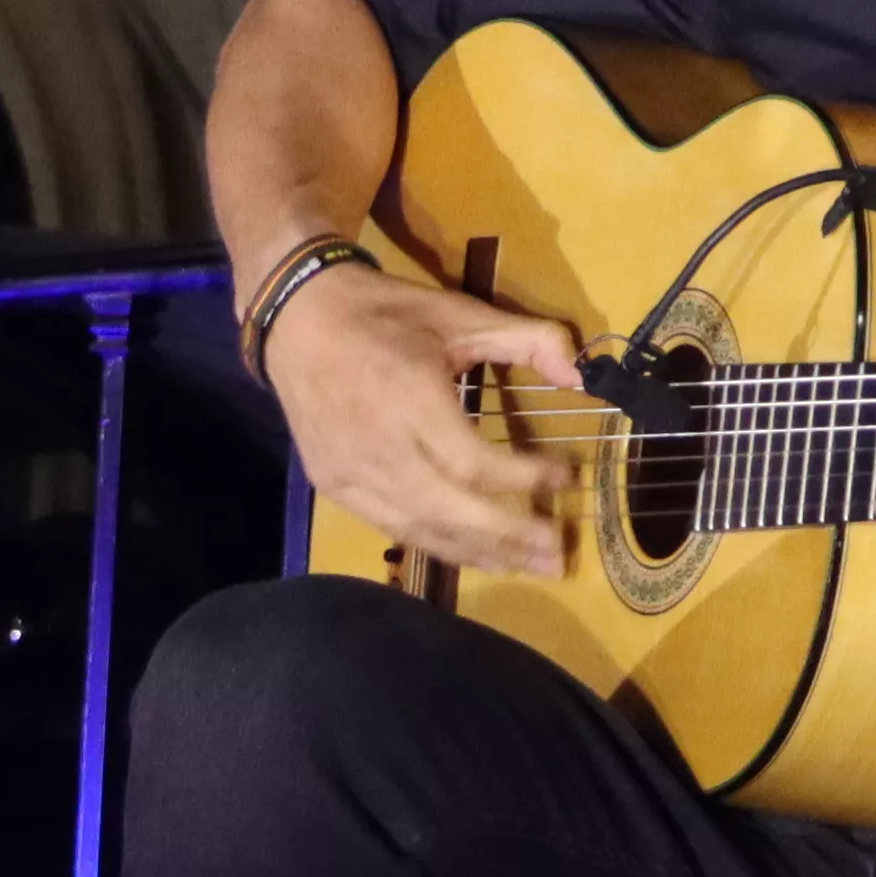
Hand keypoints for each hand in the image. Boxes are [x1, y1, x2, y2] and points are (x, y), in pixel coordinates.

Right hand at [255, 260, 579, 579]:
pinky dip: (440, 545)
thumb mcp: (457, 312)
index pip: (475, 463)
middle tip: (559, 552)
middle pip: (451, 511)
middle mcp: (379, 447)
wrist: (295, 319)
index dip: (526, 479)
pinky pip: (395, 529)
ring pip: (423, 530)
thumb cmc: (382, 313)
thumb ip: (527, 338)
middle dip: (510, 536)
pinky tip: (475, 554)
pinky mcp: (336, 487)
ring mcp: (351, 474)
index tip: (568, 475)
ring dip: (481, 552)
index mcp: (409, 398)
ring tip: (529, 565)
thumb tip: (580, 375)